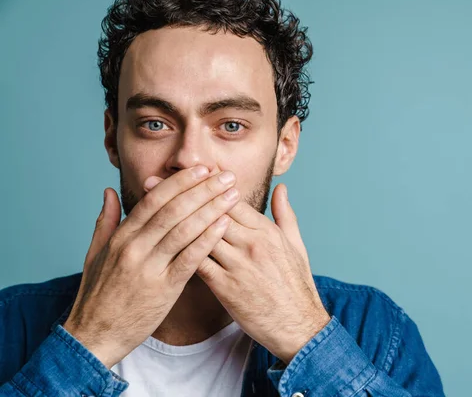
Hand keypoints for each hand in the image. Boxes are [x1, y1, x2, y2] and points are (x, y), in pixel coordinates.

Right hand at [63, 165, 240, 367]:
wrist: (94, 336)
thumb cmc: (98, 294)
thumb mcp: (94, 254)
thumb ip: (106, 220)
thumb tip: (110, 190)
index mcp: (121, 236)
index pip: (154, 199)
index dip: (180, 182)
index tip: (202, 169)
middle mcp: (134, 247)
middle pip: (174, 209)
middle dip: (203, 189)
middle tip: (227, 176)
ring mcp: (149, 268)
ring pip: (184, 230)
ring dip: (212, 209)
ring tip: (232, 195)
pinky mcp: (164, 289)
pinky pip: (190, 259)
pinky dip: (208, 239)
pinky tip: (224, 225)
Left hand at [145, 172, 330, 363]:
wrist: (297, 325)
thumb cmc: (296, 284)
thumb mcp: (296, 244)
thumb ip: (285, 214)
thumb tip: (281, 188)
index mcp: (267, 231)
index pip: (231, 200)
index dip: (206, 185)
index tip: (185, 172)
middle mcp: (252, 244)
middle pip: (211, 212)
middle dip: (181, 195)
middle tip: (153, 182)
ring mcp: (238, 266)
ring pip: (200, 235)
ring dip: (173, 221)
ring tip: (148, 208)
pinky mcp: (226, 288)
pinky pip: (198, 264)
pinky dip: (180, 251)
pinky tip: (160, 244)